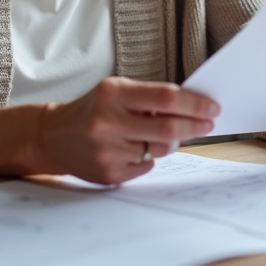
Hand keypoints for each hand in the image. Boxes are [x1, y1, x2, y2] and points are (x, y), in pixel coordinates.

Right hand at [36, 77, 219, 184]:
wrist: (53, 135)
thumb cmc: (93, 109)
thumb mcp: (115, 91)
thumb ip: (149, 97)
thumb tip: (193, 107)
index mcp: (112, 94)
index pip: (165, 97)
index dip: (194, 104)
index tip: (212, 107)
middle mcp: (108, 122)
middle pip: (168, 127)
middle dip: (195, 126)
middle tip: (208, 124)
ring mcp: (108, 151)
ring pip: (161, 149)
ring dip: (173, 141)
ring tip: (167, 133)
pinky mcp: (110, 174)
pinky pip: (147, 167)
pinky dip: (151, 157)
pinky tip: (137, 149)